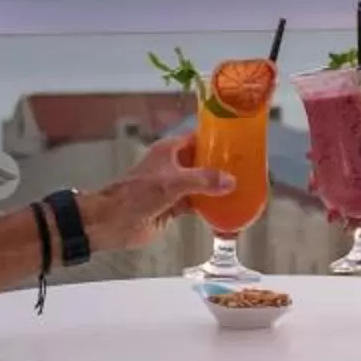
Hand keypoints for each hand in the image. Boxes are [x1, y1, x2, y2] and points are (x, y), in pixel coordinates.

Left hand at [84, 134, 232, 249]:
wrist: (112, 222)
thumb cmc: (136, 195)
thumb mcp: (172, 183)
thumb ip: (203, 181)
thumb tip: (231, 181)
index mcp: (170, 151)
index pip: (199, 139)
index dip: (217, 139)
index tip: (240, 142)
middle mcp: (173, 166)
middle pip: (203, 162)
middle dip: (222, 165)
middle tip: (248, 167)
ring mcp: (174, 187)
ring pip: (202, 184)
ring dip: (218, 187)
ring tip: (244, 187)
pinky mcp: (174, 207)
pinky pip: (198, 203)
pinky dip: (211, 206)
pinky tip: (227, 208)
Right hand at [316, 148, 360, 232]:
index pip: (353, 149)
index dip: (332, 149)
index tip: (313, 154)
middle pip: (343, 171)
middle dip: (326, 177)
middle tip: (312, 186)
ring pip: (347, 191)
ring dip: (334, 199)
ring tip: (328, 212)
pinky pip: (357, 210)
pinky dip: (347, 216)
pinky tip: (340, 223)